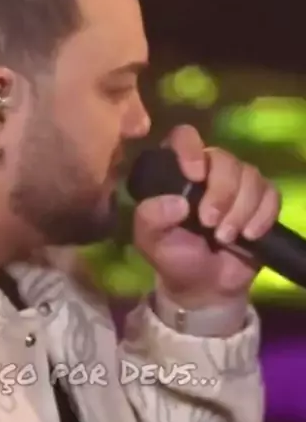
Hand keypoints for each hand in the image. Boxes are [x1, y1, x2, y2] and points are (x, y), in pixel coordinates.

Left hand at [133, 125, 280, 308]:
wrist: (204, 285)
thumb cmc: (173, 256)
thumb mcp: (150, 240)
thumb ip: (151, 217)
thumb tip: (177, 203)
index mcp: (176, 170)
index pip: (184, 137)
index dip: (191, 150)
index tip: (194, 177)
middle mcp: (208, 169)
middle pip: (224, 158)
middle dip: (221, 192)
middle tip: (209, 223)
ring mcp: (237, 183)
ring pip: (250, 175)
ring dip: (240, 210)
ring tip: (225, 237)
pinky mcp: (261, 199)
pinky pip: (271, 193)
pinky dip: (262, 215)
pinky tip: (249, 235)